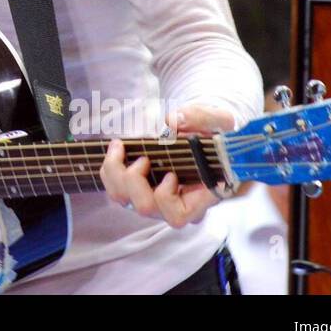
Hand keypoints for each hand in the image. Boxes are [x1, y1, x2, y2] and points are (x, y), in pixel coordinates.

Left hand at [99, 103, 236, 228]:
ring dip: (117, 174)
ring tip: (122, 148)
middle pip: (149, 208)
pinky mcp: (144, 191)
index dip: (169, 198)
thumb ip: (202, 118)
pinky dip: (110, 169)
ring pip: (127, 201)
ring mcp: (160, 200)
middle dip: (136, 181)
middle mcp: (181, 203)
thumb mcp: (220, 119)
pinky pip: (117, 190)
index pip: (184, 213)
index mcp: (205, 193)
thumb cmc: (219, 132)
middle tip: (144, 159)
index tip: (171, 175)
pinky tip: (117, 148)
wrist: (210, 133)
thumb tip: (173, 121)